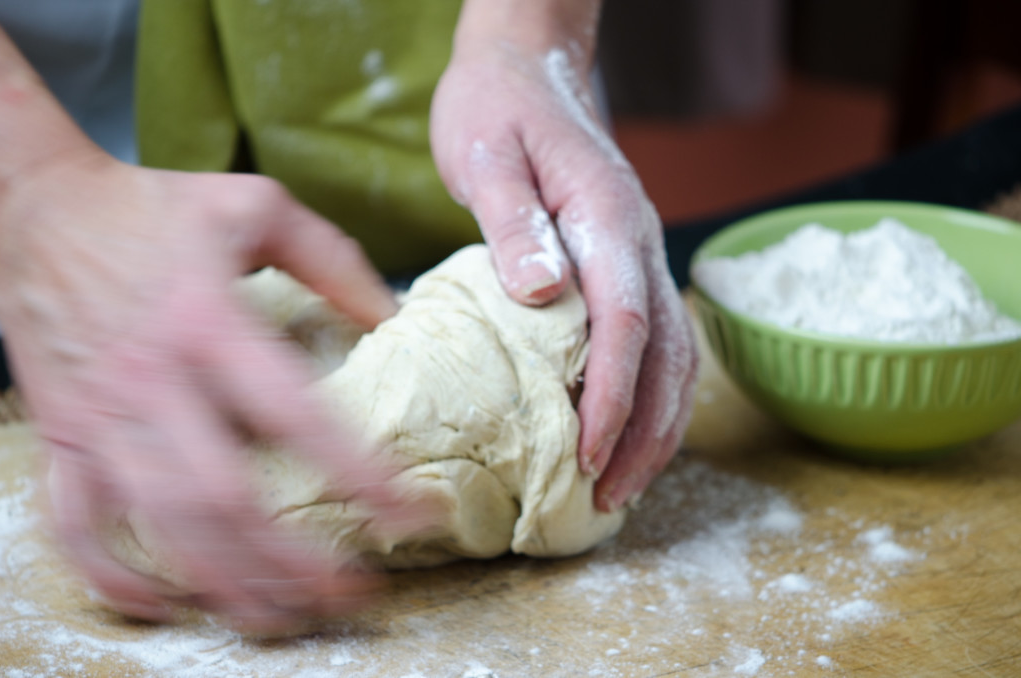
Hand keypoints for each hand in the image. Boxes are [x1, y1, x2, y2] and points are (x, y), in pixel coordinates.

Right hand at [0, 151, 416, 631]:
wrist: (36, 208)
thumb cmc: (153, 206)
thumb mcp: (256, 208)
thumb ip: (332, 258)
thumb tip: (391, 317)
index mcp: (207, 320)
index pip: (296, 415)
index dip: (358, 473)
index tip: (411, 511)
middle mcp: (152, 378)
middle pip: (225, 498)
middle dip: (294, 560)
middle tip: (354, 592)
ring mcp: (101, 415)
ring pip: (162, 526)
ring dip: (226, 582)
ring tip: (287, 617)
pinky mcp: (64, 433)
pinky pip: (77, 524)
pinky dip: (117, 576)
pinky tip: (169, 605)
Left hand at [431, 34, 698, 510]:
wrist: (525, 68)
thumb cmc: (497, 108)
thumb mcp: (487, 153)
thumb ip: (513, 221)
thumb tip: (541, 294)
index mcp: (607, 217)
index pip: (626, 322)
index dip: (612, 395)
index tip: (590, 454)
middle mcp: (638, 240)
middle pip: (666, 352)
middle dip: (644, 431)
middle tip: (609, 497)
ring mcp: (638, 254)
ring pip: (674, 354)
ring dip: (656, 425)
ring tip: (622, 486)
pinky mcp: (624, 266)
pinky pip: (656, 342)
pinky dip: (648, 396)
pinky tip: (624, 433)